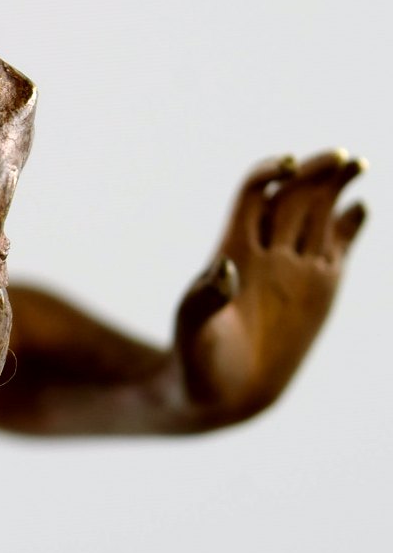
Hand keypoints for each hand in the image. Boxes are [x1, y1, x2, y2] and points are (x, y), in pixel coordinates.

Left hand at [174, 151, 365, 424]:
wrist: (222, 395)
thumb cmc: (196, 363)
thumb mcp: (192, 333)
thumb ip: (203, 301)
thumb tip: (224, 270)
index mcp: (233, 251)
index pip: (252, 195)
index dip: (267, 174)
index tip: (287, 166)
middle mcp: (266, 252)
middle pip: (292, 196)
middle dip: (314, 172)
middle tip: (339, 157)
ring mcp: (295, 268)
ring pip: (318, 214)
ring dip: (337, 187)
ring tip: (358, 164)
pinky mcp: (320, 289)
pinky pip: (337, 247)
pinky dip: (350, 226)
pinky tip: (362, 209)